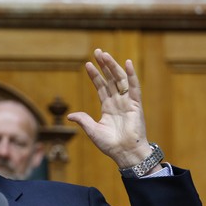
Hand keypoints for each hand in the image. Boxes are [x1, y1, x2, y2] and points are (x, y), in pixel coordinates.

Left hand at [67, 49, 152, 168]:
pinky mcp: (135, 105)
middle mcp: (117, 102)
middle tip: (97, 51)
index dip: (94, 75)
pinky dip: (131, 75)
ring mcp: (127, 102)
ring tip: (105, 54)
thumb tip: (70, 115)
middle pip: (110, 79)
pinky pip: (134, 87)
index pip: (100, 87)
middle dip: (104, 65)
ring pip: (119, 80)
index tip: (87, 64)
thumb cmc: (110, 144)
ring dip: (113, 66)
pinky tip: (127, 63)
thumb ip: (83, 120)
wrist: (125, 153)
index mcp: (107, 107)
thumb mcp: (92, 130)